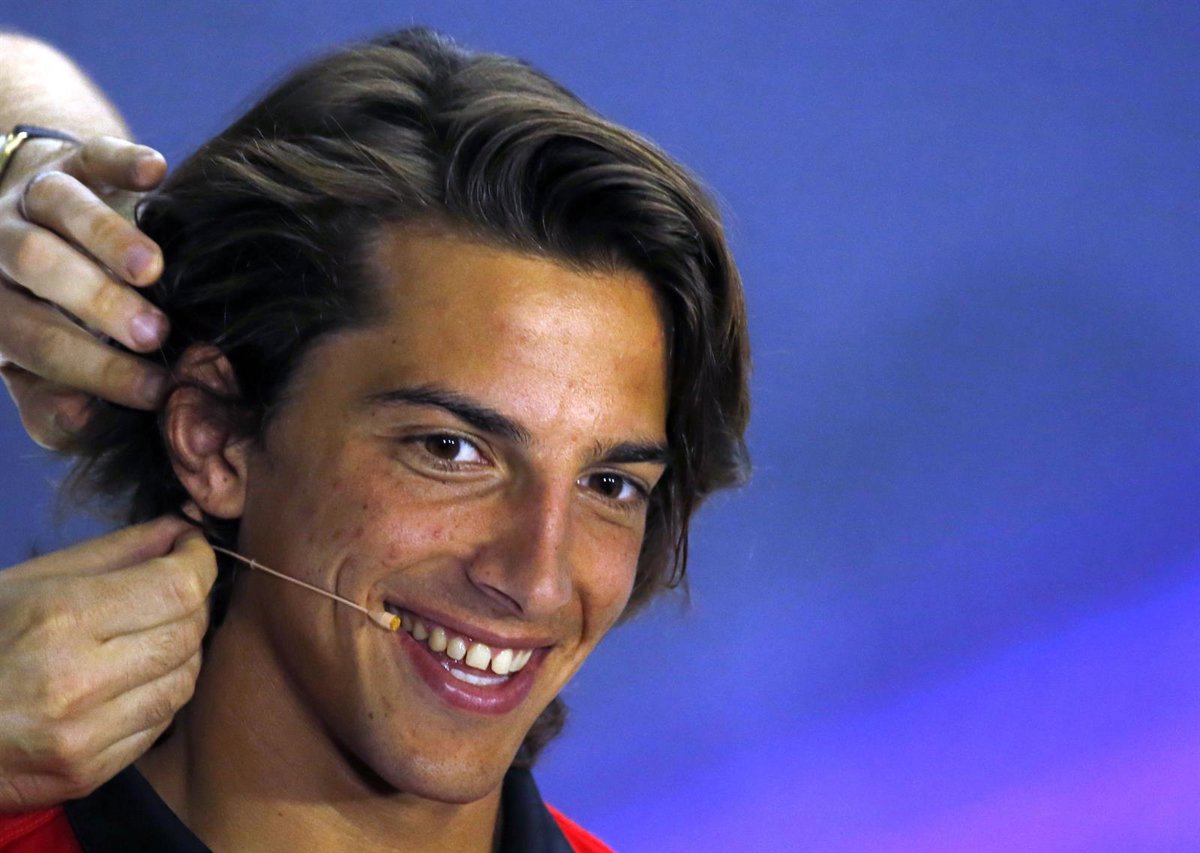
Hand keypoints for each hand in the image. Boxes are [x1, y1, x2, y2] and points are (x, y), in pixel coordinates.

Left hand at [0, 136, 170, 449]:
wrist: (32, 218)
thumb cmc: (47, 309)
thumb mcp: (37, 359)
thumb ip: (52, 399)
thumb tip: (86, 421)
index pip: (36, 340)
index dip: (94, 369)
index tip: (155, 391)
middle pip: (37, 266)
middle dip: (95, 303)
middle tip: (153, 335)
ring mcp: (33, 196)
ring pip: (60, 206)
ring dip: (107, 238)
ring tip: (153, 271)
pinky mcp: (72, 158)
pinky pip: (93, 153)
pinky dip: (124, 160)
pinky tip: (156, 172)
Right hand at [0, 516, 214, 811]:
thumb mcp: (28, 582)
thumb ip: (114, 552)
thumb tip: (181, 528)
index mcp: (58, 618)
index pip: (178, 587)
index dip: (200, 561)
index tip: (193, 549)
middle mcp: (75, 681)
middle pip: (187, 633)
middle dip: (194, 603)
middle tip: (174, 590)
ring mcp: (82, 736)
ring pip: (184, 681)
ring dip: (182, 652)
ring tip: (152, 634)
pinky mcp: (87, 773)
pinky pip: (160, 723)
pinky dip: (159, 694)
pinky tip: (132, 679)